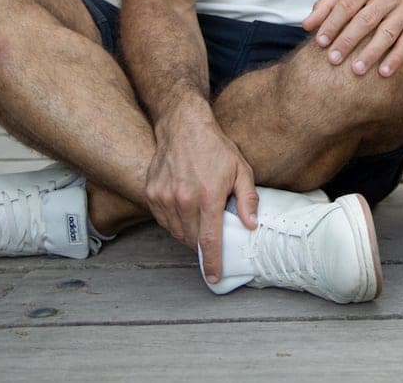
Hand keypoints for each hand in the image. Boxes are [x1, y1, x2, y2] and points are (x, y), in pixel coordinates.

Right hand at [144, 104, 257, 281]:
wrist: (183, 125)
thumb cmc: (215, 147)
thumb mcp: (241, 169)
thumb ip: (248, 199)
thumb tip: (252, 225)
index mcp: (208, 196)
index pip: (209, 240)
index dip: (212, 262)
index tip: (214, 278)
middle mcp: (183, 199)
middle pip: (192, 239)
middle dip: (203, 245)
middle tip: (212, 237)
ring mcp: (164, 197)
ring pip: (176, 232)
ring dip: (188, 234)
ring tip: (200, 220)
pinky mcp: (151, 193)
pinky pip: (164, 220)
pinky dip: (174, 222)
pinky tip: (185, 210)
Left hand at [303, 0, 402, 77]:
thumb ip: (327, 5)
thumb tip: (307, 25)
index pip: (347, 4)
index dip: (332, 23)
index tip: (320, 43)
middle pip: (366, 19)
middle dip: (348, 40)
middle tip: (333, 59)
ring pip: (387, 32)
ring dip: (371, 53)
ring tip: (356, 71)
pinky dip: (396, 58)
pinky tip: (383, 73)